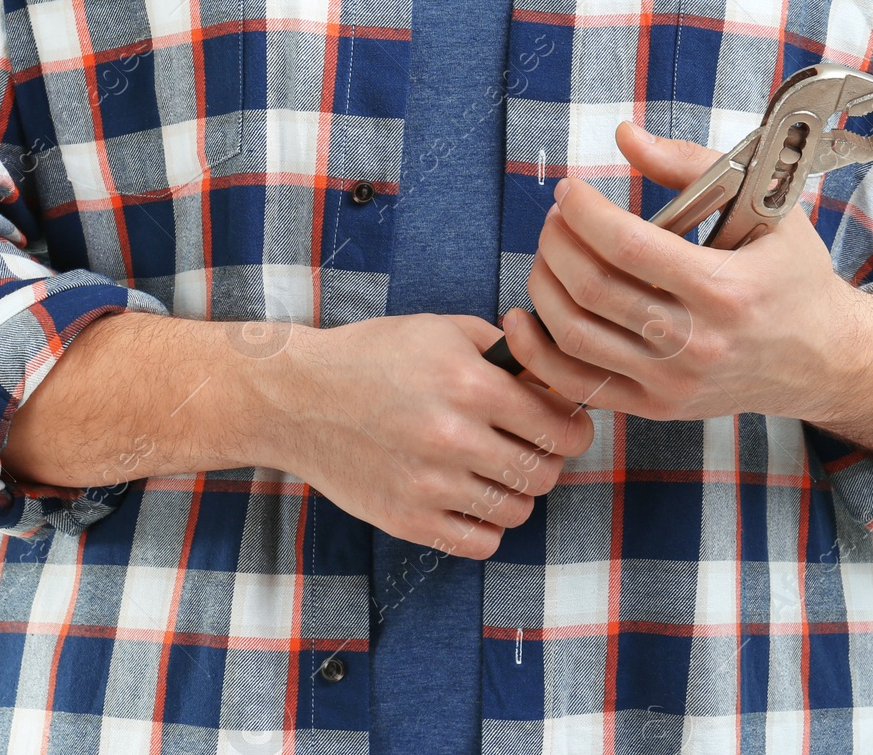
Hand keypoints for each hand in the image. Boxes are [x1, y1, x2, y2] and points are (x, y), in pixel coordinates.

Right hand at [267, 314, 596, 559]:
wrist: (299, 397)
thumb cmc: (374, 356)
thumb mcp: (441, 330)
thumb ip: (502, 350)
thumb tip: (551, 375)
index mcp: (471, 385)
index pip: (560, 426)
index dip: (573, 427)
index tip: (566, 425)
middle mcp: (454, 438)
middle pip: (544, 472)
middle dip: (546, 458)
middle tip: (528, 446)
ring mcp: (430, 485)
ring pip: (517, 510)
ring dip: (515, 492)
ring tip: (494, 470)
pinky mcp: (407, 519)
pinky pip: (480, 542)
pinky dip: (485, 525)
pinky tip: (469, 499)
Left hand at [502, 121, 872, 425]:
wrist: (825, 359)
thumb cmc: (793, 276)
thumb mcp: (766, 207)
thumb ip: (690, 165)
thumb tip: (623, 136)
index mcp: (727, 290)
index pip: (628, 246)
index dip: (583, 212)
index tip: (569, 191)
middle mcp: (698, 343)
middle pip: (593, 288)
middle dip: (556, 241)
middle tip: (556, 218)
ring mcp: (673, 383)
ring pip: (574, 334)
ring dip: (543, 284)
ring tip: (549, 254)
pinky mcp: (656, 407)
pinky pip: (575, 383)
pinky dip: (536, 350)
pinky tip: (524, 315)